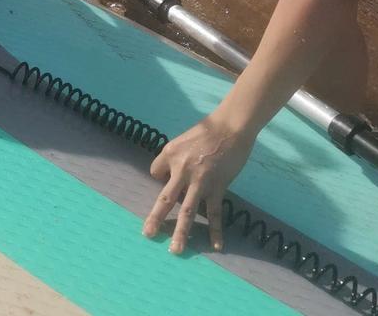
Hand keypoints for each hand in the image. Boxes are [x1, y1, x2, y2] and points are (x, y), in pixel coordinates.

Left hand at [141, 112, 254, 253]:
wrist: (230, 127)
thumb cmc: (206, 131)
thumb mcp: (182, 140)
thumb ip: (175, 158)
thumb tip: (176, 178)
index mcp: (169, 154)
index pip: (156, 173)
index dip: (163, 177)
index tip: (173, 176)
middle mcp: (181, 170)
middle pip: (165, 199)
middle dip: (156, 218)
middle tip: (148, 234)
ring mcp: (199, 181)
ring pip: (187, 211)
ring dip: (180, 232)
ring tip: (175, 250)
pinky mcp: (217, 187)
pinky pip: (214, 213)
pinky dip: (215, 230)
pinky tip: (216, 245)